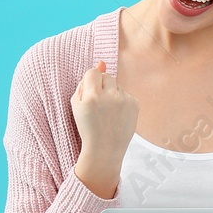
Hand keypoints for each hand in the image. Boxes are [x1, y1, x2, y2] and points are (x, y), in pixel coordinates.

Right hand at [71, 60, 138, 196]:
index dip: (91, 82)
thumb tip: (102, 63)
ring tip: (108, 112)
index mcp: (92, 96)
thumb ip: (84, 83)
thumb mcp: (77, 105)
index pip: (93, 72)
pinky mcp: (135, 104)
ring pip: (117, 85)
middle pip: (107, 77)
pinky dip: (122, 102)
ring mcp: (124, 100)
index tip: (91, 93)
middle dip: (102, 86)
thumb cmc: (87, 127)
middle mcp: (109, 96)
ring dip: (112, 94)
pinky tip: (117, 115)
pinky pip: (126, 94)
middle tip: (99, 105)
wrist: (105, 148)